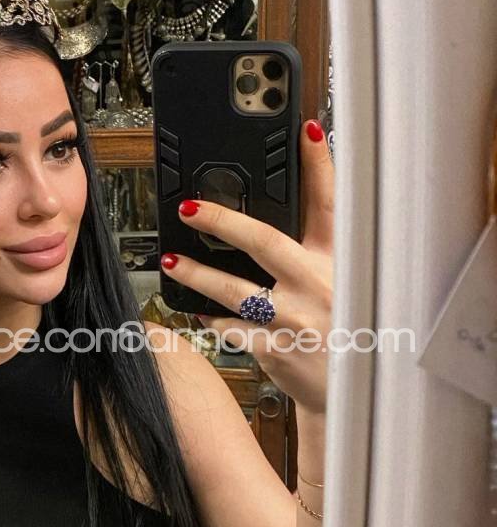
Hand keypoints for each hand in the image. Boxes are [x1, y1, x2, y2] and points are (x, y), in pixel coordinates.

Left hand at [159, 118, 333, 414]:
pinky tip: (198, 311)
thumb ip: (319, 256)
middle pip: (264, 242)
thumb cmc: (349, 335)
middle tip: (190, 209)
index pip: (330, 205)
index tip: (307, 131)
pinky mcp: (276, 350)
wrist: (355, 395)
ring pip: (235, 290)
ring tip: (170, 263)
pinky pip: (231, 329)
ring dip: (198, 275)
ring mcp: (294, 319)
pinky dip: (212, 319)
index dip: (320, 165)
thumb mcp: (348, 286)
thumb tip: (281, 224)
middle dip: (223, 222)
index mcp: (339, 263)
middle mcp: (316, 286)